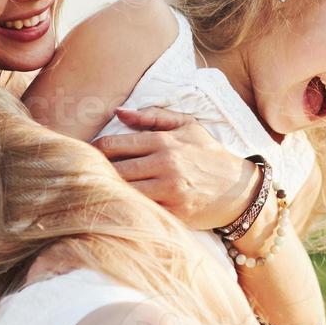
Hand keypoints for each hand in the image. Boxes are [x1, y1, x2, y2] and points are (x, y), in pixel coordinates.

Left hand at [93, 106, 260, 229]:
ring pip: (123, 191)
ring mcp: (169, 191)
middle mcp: (165, 165)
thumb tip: (118, 111)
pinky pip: (140, 210)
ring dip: (109, 192)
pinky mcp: (173, 213)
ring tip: (98, 192)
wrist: (240, 190)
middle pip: (113, 170)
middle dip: (96, 174)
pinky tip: (118, 208)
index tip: (86, 157)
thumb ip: (152, 117)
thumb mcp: (188, 127)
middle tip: (85, 177)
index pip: (112, 145)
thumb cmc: (209, 155)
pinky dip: (127, 208)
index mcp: (163, 142)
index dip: (93, 151)